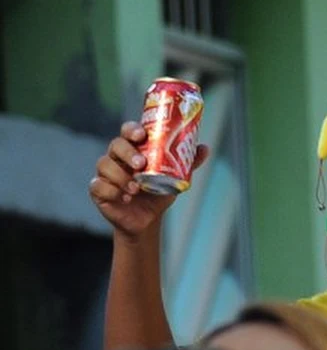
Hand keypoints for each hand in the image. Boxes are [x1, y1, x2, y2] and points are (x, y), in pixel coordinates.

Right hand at [89, 121, 209, 241]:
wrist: (147, 219)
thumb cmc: (157, 192)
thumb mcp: (175, 178)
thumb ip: (187, 163)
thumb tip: (204, 148)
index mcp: (134, 149)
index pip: (128, 132)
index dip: (132, 130)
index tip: (141, 135)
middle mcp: (117, 158)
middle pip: (115, 145)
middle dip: (127, 152)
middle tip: (141, 163)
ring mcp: (106, 173)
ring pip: (104, 165)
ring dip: (120, 175)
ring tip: (135, 188)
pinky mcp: (99, 190)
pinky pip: (98, 186)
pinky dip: (112, 191)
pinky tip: (124, 198)